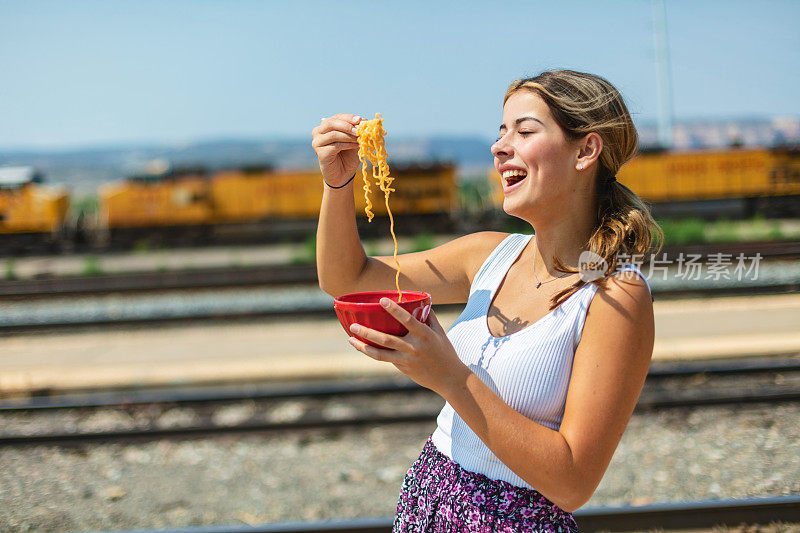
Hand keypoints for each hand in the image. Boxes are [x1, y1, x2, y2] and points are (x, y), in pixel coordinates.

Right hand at [311, 113, 362, 185]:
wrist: (344, 175)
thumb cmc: (349, 156)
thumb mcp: (355, 140)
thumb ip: (358, 131)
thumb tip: (366, 121)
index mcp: (326, 126)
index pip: (338, 117)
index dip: (349, 118)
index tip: (361, 120)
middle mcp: (318, 132)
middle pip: (331, 123)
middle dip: (347, 125)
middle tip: (360, 129)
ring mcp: (317, 142)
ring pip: (333, 134)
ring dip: (349, 136)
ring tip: (360, 139)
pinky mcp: (320, 153)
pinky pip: (335, 145)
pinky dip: (347, 144)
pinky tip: (355, 146)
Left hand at [347, 297, 470, 397]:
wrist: (449, 378)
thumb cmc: (445, 351)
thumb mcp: (439, 332)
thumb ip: (428, 317)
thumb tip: (420, 301)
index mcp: (424, 336)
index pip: (407, 320)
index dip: (394, 310)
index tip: (382, 301)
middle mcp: (413, 348)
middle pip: (386, 340)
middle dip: (367, 333)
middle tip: (353, 326)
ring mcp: (407, 361)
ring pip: (380, 354)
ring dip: (363, 347)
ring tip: (351, 339)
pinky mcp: (403, 369)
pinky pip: (386, 359)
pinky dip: (374, 352)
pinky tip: (363, 346)